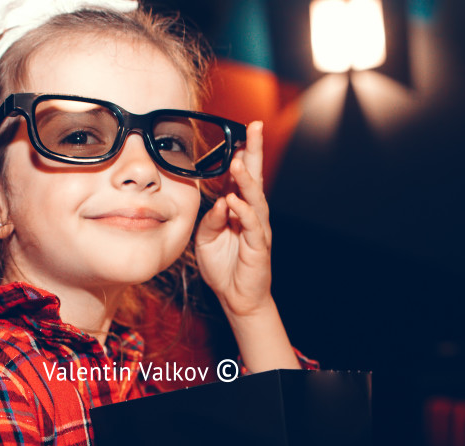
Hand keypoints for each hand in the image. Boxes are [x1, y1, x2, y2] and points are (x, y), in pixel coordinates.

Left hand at [194, 121, 272, 318]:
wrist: (236, 298)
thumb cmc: (222, 267)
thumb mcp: (206, 239)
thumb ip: (210, 219)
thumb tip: (219, 202)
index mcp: (238, 210)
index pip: (241, 177)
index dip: (243, 154)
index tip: (241, 130)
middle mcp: (251, 214)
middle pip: (255, 178)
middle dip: (255, 152)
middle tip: (255, 128)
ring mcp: (258, 229)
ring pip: (255, 198)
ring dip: (247, 180)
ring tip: (240, 161)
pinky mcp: (258, 247)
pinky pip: (253, 225)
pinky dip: (245, 211)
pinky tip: (235, 201)